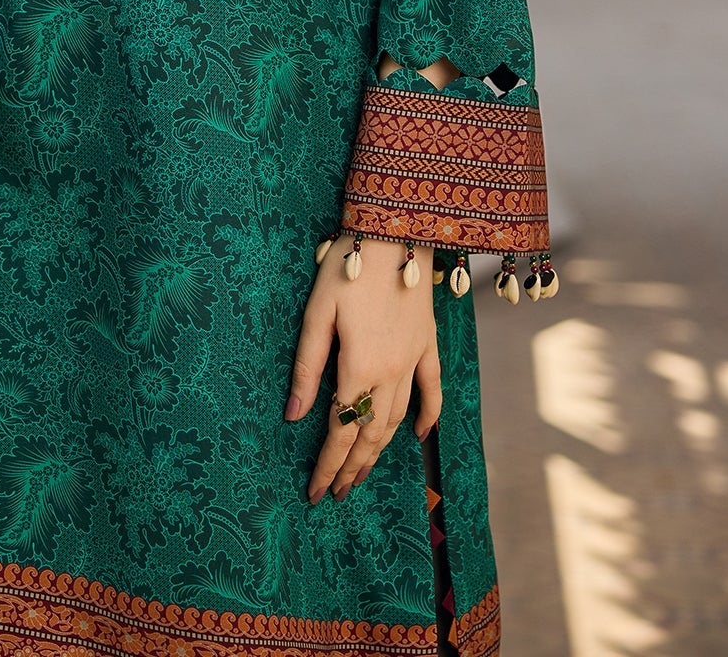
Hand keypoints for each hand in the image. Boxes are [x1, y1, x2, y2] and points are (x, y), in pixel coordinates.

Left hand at [285, 234, 441, 502]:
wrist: (395, 233)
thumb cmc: (346, 268)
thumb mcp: (316, 314)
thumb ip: (308, 368)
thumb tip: (295, 416)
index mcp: (359, 368)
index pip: (340, 430)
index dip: (326, 465)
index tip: (314, 493)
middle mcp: (391, 373)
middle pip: (370, 434)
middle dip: (352, 467)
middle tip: (336, 493)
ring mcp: (414, 360)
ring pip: (398, 420)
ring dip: (380, 450)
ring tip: (363, 474)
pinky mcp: (428, 344)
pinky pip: (432, 390)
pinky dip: (427, 416)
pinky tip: (420, 435)